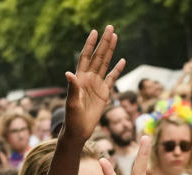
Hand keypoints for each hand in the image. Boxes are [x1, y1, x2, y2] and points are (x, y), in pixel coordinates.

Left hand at [61, 26, 124, 141]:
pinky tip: (122, 60)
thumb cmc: (72, 118)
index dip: (90, 45)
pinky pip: (112, 78)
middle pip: (98, 56)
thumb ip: (72, 87)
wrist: (79, 130)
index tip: (94, 32)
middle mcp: (88, 78)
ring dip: (110, 51)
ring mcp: (97, 85)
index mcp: (80, 78)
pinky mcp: (104, 93)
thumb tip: (68, 73)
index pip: (85, 57)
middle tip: (109, 27)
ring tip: (115, 37)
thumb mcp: (72, 103)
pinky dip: (117, 70)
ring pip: (105, 64)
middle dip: (103, 42)